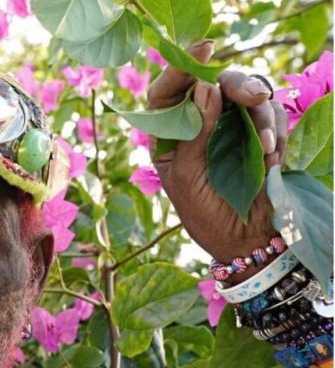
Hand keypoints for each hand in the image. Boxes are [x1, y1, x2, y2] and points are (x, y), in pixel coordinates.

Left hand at [147, 41, 287, 283]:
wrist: (243, 243)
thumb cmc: (205, 215)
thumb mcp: (189, 178)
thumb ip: (195, 135)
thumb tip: (206, 89)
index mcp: (170, 136)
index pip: (168, 92)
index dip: (182, 67)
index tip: (205, 49)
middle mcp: (200, 126)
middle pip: (215, 85)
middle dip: (237, 85)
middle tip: (253, 97)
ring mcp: (231, 129)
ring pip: (249, 96)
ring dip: (262, 114)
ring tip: (267, 145)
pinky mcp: (260, 136)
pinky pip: (272, 116)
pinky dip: (275, 131)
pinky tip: (271, 157)